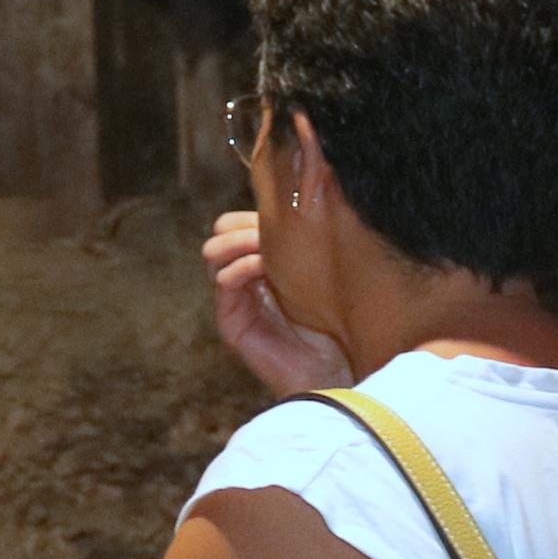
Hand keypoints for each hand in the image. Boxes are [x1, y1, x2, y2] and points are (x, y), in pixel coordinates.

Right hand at [199, 209, 344, 397]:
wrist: (340, 370)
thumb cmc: (343, 320)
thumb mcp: (328, 268)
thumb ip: (311, 238)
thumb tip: (313, 188)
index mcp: (267, 258)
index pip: (240, 218)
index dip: (256, 209)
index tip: (286, 210)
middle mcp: (247, 275)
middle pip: (222, 228)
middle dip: (243, 222)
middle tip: (271, 228)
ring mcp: (237, 298)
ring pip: (214, 251)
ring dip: (239, 240)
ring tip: (265, 244)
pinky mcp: (233, 322)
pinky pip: (223, 282)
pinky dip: (241, 267)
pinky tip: (264, 268)